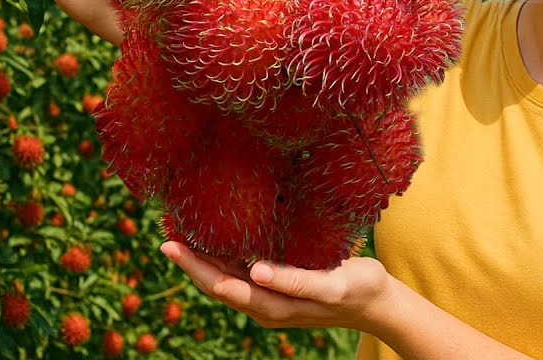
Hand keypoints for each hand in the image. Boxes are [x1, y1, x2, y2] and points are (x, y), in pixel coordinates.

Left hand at [161, 241, 392, 330]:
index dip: (195, 266)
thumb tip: (254, 271)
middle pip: (217, 285)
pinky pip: (240, 276)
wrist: (377, 303)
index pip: (222, 286)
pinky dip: (222, 260)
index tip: (172, 245)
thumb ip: (295, 280)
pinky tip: (216, 243)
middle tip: (165, 237)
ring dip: (203, 261)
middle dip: (190, 263)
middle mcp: (265, 305)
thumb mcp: (331, 284)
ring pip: (226, 281)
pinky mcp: (278, 288)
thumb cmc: (358, 289)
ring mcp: (270, 299)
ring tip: (181, 237)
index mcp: (274, 306)